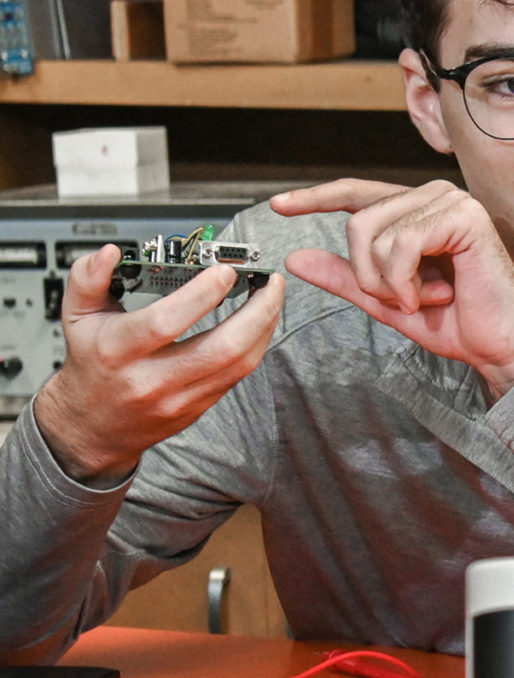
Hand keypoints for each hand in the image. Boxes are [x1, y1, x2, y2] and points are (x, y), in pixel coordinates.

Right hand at [31, 243, 285, 485]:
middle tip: (270, 281)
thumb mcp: (77, 316)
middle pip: (222, 349)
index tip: (224, 271)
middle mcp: (152, 379)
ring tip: (272, 297)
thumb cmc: (91, 364)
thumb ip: (88, 279)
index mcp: (118, 351)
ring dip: (265, 327)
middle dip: (256, 312)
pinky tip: (261, 323)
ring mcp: (181, 398)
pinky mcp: (201, 407)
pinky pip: (239, 375)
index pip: (166, 322)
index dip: (201, 295)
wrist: (95, 424)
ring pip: (240, 365)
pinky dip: (257, 345)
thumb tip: (110, 253)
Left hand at [275, 179, 513, 400]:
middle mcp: (434, 197)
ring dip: (388, 280)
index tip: (280, 206)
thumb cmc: (459, 324)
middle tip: (401, 300)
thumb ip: (347, 278)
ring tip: (422, 298)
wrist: (502, 347)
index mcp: (418, 211)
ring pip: (375, 232)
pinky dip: (405, 280)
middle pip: (358, 219)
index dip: (315, 198)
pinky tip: (433, 295)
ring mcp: (451, 202)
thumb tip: (298, 258)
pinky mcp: (463, 217)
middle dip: (366, 272)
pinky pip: (401, 243)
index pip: (356, 194)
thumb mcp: (388, 300)